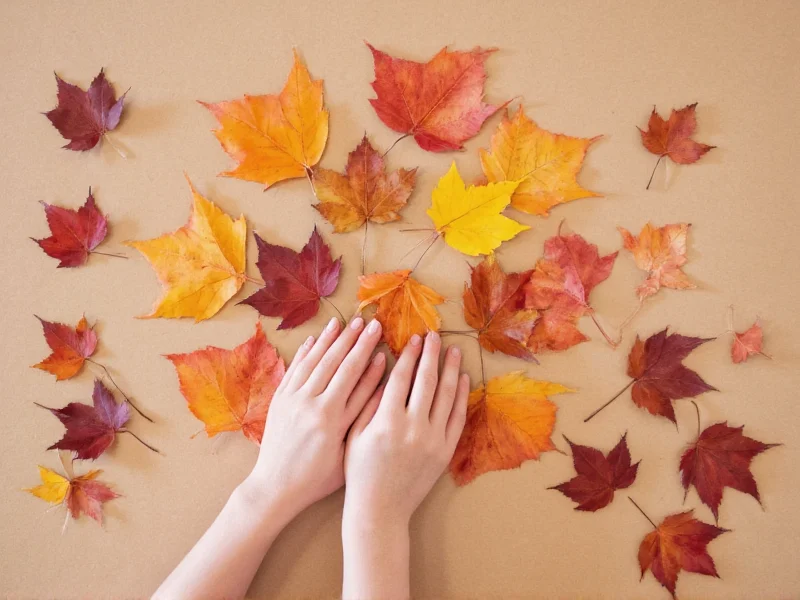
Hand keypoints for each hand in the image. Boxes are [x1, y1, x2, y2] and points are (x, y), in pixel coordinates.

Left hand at [247, 316, 385, 515]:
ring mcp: (292, 399)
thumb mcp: (347, 450)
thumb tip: (381, 384)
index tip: (381, 340)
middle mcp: (310, 404)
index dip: (369, 356)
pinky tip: (315, 339)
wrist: (276, 487)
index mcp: (331, 418)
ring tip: (345, 322)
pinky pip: (294, 369)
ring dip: (331, 340)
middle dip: (354, 340)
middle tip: (369, 322)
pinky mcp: (279, 400)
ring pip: (315, 361)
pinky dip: (306, 352)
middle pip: (336, 363)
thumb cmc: (318, 478)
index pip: (355, 377)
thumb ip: (362, 416)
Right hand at [343, 331, 469, 526]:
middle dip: (431, 354)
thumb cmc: (359, 471)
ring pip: (446, 395)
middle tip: (435, 335)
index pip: (402, 378)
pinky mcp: (445, 451)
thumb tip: (382, 368)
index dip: (409, 355)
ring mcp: (433, 440)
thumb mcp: (354, 434)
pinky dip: (460, 396)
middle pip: (426, 380)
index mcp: (387, 422)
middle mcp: (413, 428)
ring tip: (452, 350)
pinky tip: (461, 378)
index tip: (414, 337)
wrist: (380, 510)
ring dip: (450, 369)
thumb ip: (369, 401)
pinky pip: (457, 417)